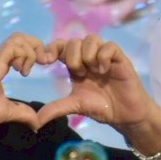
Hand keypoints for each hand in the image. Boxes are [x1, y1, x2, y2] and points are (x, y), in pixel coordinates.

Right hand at [0, 33, 50, 133]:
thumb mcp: (5, 112)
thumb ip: (22, 113)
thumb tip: (36, 123)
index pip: (19, 46)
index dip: (34, 52)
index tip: (42, 67)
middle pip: (20, 37)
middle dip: (37, 47)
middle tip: (42, 64)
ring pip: (18, 38)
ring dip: (31, 51)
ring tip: (27, 71)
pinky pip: (14, 46)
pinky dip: (25, 55)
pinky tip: (22, 72)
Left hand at [36, 36, 160, 134]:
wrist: (125, 116)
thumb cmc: (102, 108)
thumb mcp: (76, 106)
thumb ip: (56, 109)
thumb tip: (35, 121)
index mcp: (76, 65)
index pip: (61, 46)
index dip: (52, 48)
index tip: (46, 61)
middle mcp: (89, 58)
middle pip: (74, 41)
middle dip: (72, 56)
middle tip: (79, 73)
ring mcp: (105, 57)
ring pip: (92, 39)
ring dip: (87, 54)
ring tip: (92, 71)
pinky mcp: (120, 59)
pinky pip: (110, 46)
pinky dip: (103, 56)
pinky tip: (104, 70)